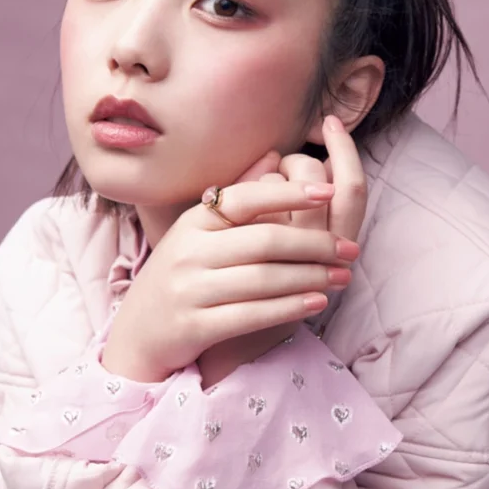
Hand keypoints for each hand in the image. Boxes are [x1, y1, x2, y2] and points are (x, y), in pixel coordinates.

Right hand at [197, 116, 366, 383]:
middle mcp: (188, 251)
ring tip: (341, 276)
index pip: (245, 198)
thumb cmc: (181, 277)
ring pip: (264, 279)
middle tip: (349, 249)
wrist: (139, 334)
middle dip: (314, 244)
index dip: (289, 192)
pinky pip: (251, 315)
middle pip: (264, 240)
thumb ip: (238, 197)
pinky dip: (289, 308)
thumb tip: (276, 154)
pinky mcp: (194, 326)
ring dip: (310, 277)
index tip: (329, 190)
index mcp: (193, 222)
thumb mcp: (199, 233)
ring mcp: (189, 289)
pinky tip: (316, 303)